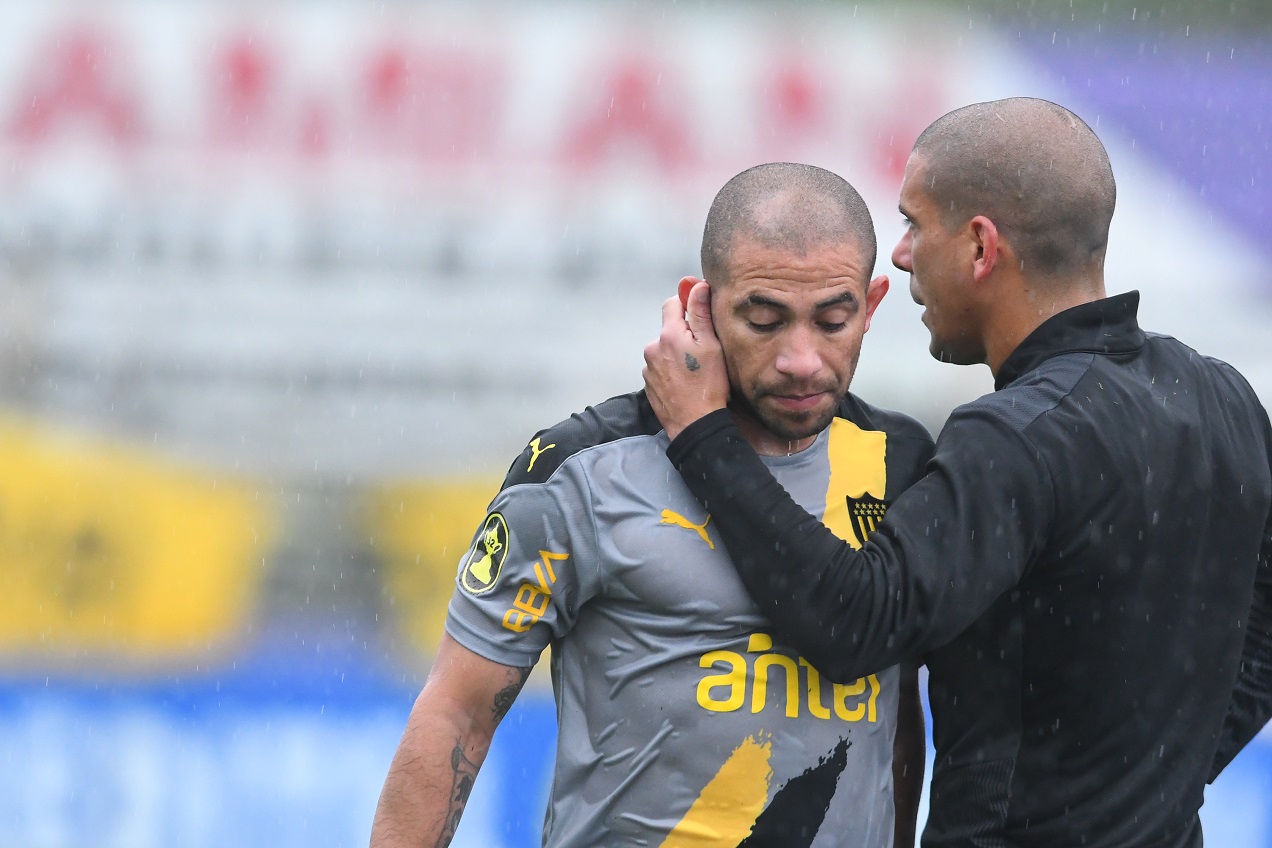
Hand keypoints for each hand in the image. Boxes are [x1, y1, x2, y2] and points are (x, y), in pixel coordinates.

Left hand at [643, 277, 727, 440]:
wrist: (695, 424)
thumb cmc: (708, 386)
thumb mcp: (712, 346)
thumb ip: (701, 313)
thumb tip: (697, 286)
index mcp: (669, 335)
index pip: (672, 303)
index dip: (686, 304)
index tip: (699, 313)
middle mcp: (653, 348)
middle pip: (668, 329)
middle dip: (684, 334)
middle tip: (703, 350)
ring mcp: (648, 368)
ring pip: (664, 350)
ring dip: (676, 354)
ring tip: (694, 371)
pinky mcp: (648, 384)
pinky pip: (659, 368)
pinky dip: (670, 370)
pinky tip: (685, 382)